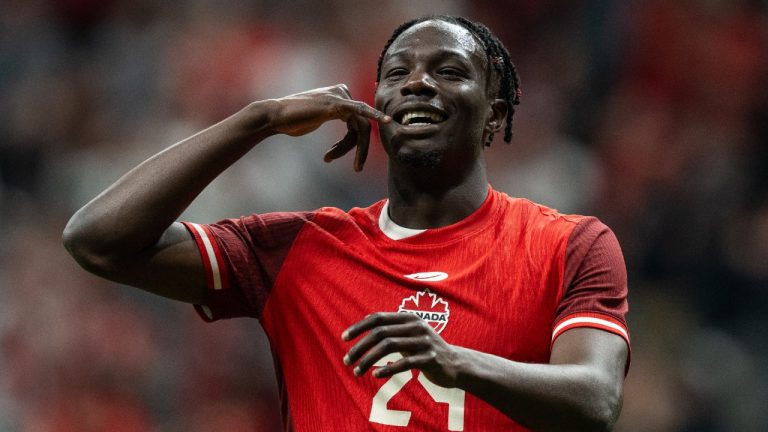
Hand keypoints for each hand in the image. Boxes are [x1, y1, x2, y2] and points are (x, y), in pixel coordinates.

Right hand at [269, 84, 390, 170]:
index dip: (348, 145)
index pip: (356, 123)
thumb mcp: (315, 119)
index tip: (332, 157)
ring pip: (360, 127)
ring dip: (353, 149)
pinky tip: (387, 121)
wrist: (276, 117)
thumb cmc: (292, 121)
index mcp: (339, 95)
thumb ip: (329, 118)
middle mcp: (342, 92)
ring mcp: (340, 96)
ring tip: (340, 162)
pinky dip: (375, 116)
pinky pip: (361, 111)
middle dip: (357, 149)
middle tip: (357, 168)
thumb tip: (337, 129)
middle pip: (361, 126)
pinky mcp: (336, 103)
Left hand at [342, 312, 461, 387]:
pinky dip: (387, 369)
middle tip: (346, 361)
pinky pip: (404, 363)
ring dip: (369, 360)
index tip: (343, 338)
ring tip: (357, 371)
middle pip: (380, 333)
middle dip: (360, 347)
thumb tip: (365, 322)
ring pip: (389, 347)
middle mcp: (416, 326)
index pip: (378, 318)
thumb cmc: (425, 349)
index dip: (359, 327)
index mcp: (408, 318)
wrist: (455, 364)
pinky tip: (376, 375)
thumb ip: (391, 329)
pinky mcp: (430, 358)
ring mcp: (424, 341)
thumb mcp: (409, 334)